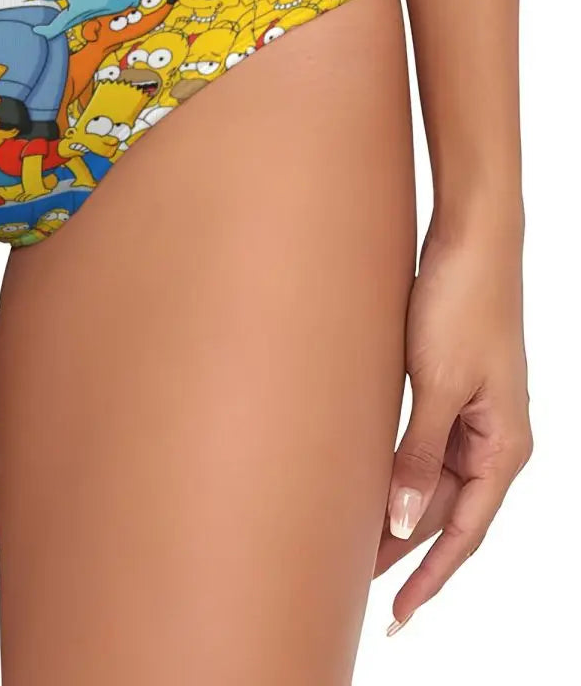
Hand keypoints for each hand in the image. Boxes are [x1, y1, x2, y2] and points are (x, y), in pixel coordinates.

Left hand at [375, 212, 530, 632]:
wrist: (468, 240)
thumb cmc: (461, 305)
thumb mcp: (436, 385)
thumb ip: (418, 455)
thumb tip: (402, 521)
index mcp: (504, 446)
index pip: (465, 532)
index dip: (429, 575)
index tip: (396, 613)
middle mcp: (492, 438)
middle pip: (445, 511)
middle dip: (403, 548)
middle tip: (350, 580)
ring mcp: (471, 413)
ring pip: (431, 480)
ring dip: (396, 510)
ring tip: (351, 543)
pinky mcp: (447, 388)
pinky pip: (423, 446)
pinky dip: (396, 470)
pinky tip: (367, 484)